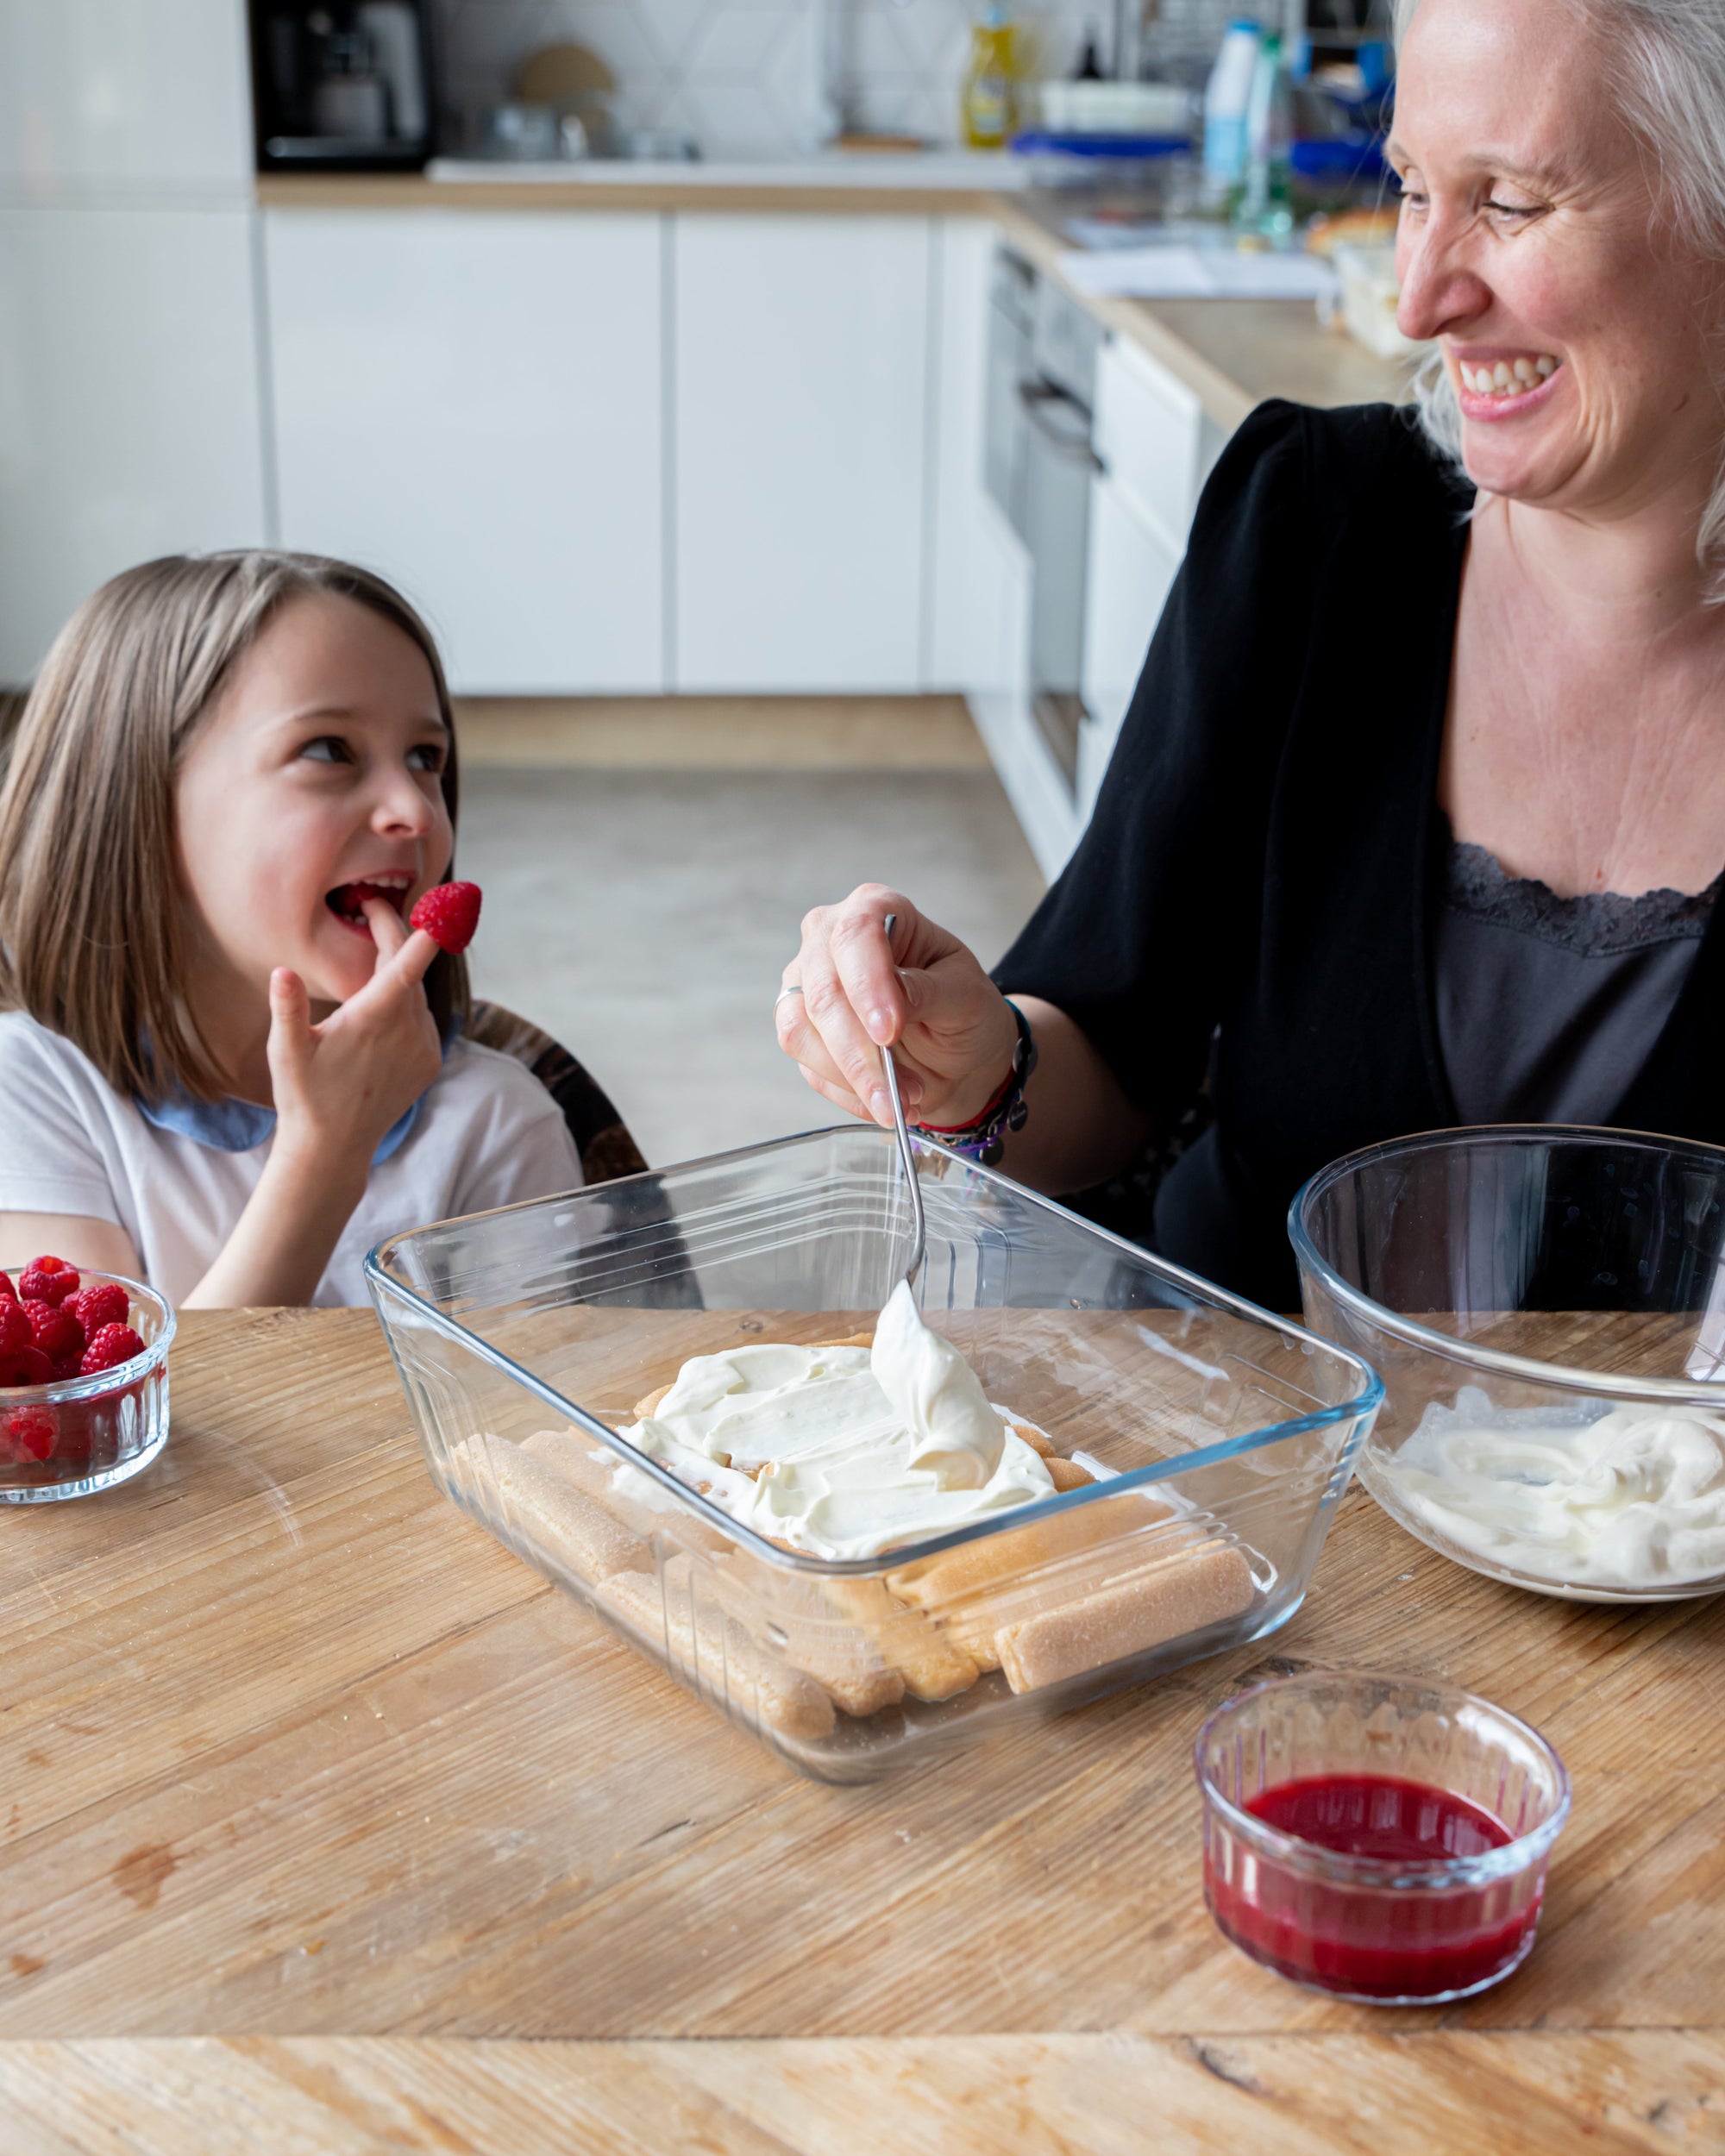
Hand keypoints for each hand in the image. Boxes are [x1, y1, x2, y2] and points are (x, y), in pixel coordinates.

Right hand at [266, 896, 441, 1177]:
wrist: (333, 1148)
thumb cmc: (304, 1096)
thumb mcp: (286, 1051)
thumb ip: (286, 1008)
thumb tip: (281, 972)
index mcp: (375, 1017)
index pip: (408, 963)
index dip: (425, 930)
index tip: (446, 899)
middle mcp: (408, 1030)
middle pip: (408, 969)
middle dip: (391, 936)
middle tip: (368, 907)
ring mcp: (423, 1047)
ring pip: (416, 993)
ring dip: (397, 971)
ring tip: (368, 954)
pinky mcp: (429, 1062)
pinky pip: (422, 1019)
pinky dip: (406, 1004)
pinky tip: (380, 1006)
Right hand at [777, 884, 1017, 1129]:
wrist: (956, 1055)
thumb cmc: (964, 1011)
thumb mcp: (966, 997)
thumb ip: (927, 992)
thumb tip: (889, 1004)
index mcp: (876, 909)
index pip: (855, 935)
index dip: (867, 985)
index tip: (888, 1033)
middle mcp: (830, 939)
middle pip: (823, 991)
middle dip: (861, 1052)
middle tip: (901, 1094)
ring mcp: (808, 984)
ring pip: (802, 1032)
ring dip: (854, 1078)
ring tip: (904, 1102)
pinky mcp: (800, 1029)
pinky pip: (808, 1066)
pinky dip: (848, 1093)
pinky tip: (884, 1102)